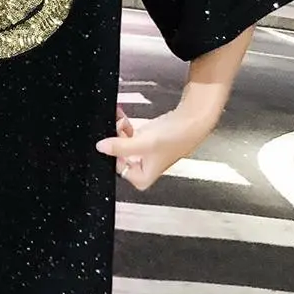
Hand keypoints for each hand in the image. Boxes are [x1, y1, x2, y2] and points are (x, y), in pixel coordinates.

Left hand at [96, 103, 218, 190]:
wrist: (193, 120)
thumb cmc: (175, 137)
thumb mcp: (142, 142)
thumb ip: (120, 146)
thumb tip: (101, 148)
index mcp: (143, 178)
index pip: (118, 169)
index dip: (113, 153)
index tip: (111, 139)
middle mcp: (144, 168)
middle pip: (119, 155)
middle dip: (116, 138)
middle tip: (117, 124)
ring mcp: (146, 153)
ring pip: (123, 143)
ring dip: (119, 129)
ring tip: (121, 118)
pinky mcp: (148, 140)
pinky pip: (130, 135)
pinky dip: (126, 126)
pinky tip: (123, 116)